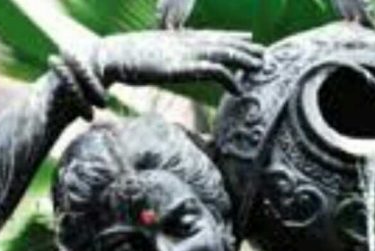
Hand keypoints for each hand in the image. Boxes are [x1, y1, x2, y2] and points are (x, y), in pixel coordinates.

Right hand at [93, 31, 264, 94]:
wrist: (110, 56)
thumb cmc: (122, 60)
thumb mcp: (147, 57)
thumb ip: (161, 59)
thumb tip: (163, 64)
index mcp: (178, 39)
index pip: (209, 36)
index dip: (229, 37)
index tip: (245, 38)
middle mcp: (185, 43)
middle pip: (220, 43)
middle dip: (243, 47)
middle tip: (264, 53)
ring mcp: (185, 53)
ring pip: (223, 54)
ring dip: (244, 60)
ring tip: (261, 67)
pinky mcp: (183, 67)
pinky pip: (213, 72)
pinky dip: (229, 80)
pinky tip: (238, 91)